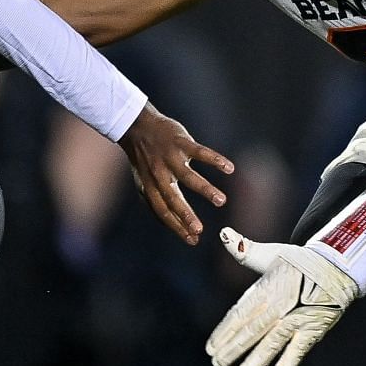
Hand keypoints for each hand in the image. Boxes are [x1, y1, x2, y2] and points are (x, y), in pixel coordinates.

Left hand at [117, 103, 232, 244]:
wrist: (136, 125)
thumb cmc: (145, 159)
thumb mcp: (143, 181)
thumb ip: (154, 201)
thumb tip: (171, 224)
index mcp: (150, 187)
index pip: (163, 211)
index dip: (177, 226)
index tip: (192, 240)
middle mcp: (159, 174)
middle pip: (173, 198)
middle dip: (186, 215)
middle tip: (199, 230)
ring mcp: (170, 157)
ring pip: (189, 176)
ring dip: (205, 189)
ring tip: (221, 201)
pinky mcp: (180, 142)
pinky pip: (200, 152)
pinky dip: (215, 160)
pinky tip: (229, 168)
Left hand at [206, 227, 359, 365]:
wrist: (336, 264)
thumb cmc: (298, 261)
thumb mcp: (270, 253)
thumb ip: (243, 249)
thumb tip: (224, 233)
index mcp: (265, 288)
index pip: (239, 314)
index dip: (224, 331)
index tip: (210, 346)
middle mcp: (278, 304)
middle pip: (251, 330)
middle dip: (233, 348)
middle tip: (217, 363)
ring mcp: (296, 318)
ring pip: (272, 342)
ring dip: (255, 361)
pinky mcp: (313, 328)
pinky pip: (297, 351)